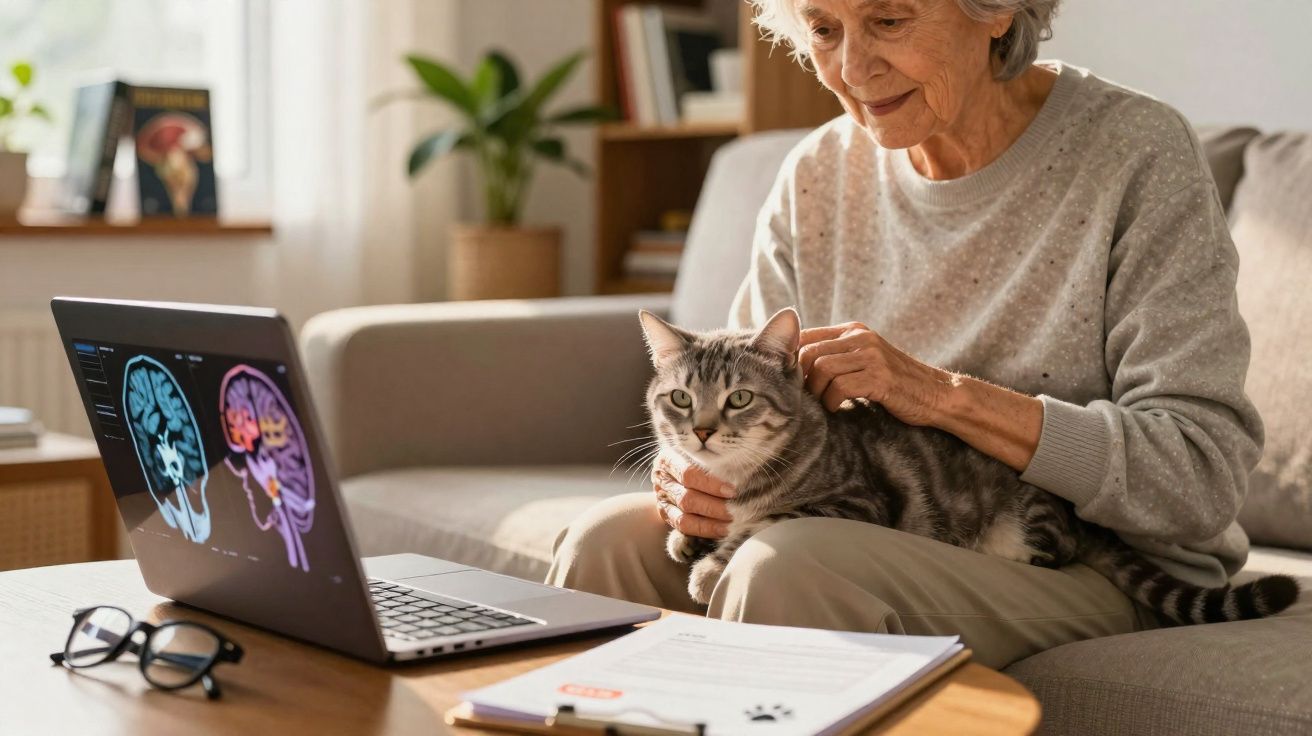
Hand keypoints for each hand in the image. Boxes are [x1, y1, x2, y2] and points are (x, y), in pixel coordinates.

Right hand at [651, 454, 733, 538]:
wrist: (678, 468)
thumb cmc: (698, 455)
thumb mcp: (702, 450)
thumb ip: (716, 457)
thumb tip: (746, 466)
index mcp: (668, 458)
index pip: (689, 474)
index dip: (711, 484)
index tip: (733, 491)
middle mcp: (661, 479)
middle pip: (687, 498)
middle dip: (715, 507)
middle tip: (738, 511)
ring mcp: (662, 499)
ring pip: (684, 517)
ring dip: (712, 522)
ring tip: (733, 523)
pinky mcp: (665, 515)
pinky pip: (683, 527)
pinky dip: (705, 530)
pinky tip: (723, 530)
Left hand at [798, 321, 954, 426]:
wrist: (937, 394)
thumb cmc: (895, 382)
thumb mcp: (865, 359)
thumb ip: (837, 356)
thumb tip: (794, 364)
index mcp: (853, 331)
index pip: (805, 335)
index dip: (790, 359)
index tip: (790, 380)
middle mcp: (861, 338)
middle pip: (808, 352)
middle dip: (800, 378)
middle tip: (805, 397)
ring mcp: (871, 356)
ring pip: (821, 368)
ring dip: (816, 392)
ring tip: (822, 403)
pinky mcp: (880, 377)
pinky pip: (840, 387)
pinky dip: (832, 401)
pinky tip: (837, 408)